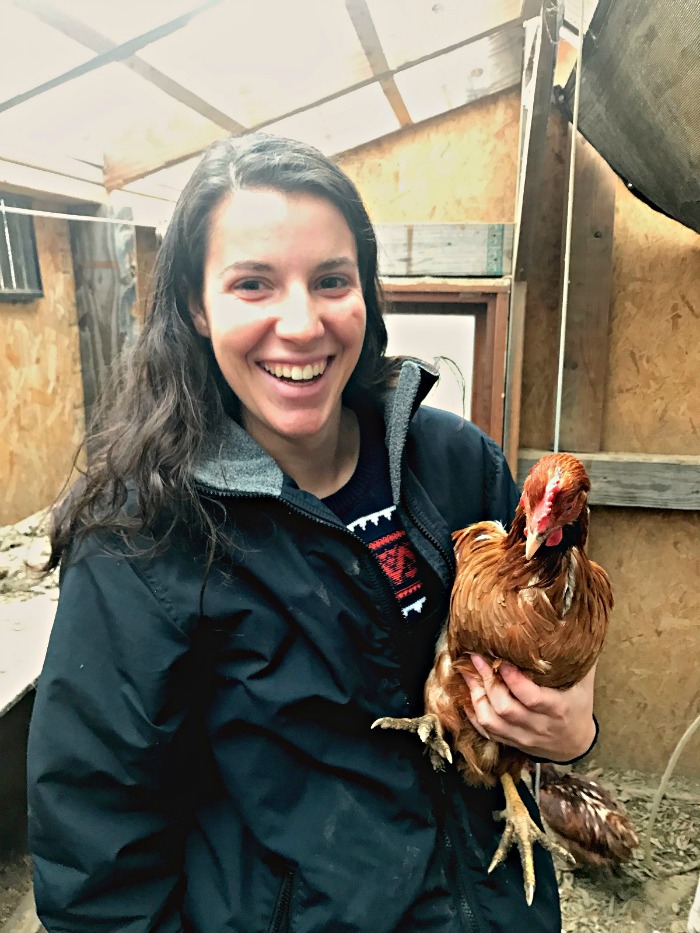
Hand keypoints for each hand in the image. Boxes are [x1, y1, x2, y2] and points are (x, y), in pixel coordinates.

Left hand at [462, 654, 596, 761]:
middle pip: (505, 708)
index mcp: (558, 708)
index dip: (512, 679)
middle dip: (487, 681)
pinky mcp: (512, 742)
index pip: (531, 697)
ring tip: (467, 674)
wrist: (576, 743)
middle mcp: (539, 725)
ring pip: (491, 722)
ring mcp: (523, 736)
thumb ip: (576, 657)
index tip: (501, 658)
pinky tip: (467, 695)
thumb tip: (568, 624)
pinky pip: (486, 731)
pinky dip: (473, 714)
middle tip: (476, 658)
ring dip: (475, 697)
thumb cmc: (578, 705)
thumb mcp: (582, 682)